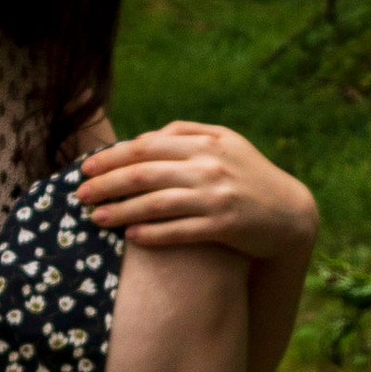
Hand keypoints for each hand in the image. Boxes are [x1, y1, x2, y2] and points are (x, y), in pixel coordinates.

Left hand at [77, 121, 317, 257]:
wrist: (290, 213)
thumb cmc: (250, 176)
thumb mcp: (227, 144)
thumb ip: (189, 134)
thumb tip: (148, 136)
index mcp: (206, 142)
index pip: (147, 146)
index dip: (112, 157)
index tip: (87, 168)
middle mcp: (209, 166)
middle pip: (144, 173)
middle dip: (106, 183)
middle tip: (80, 194)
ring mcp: (217, 196)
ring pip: (156, 203)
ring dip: (121, 211)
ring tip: (96, 218)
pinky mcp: (224, 225)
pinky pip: (179, 230)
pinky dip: (152, 233)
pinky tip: (130, 237)